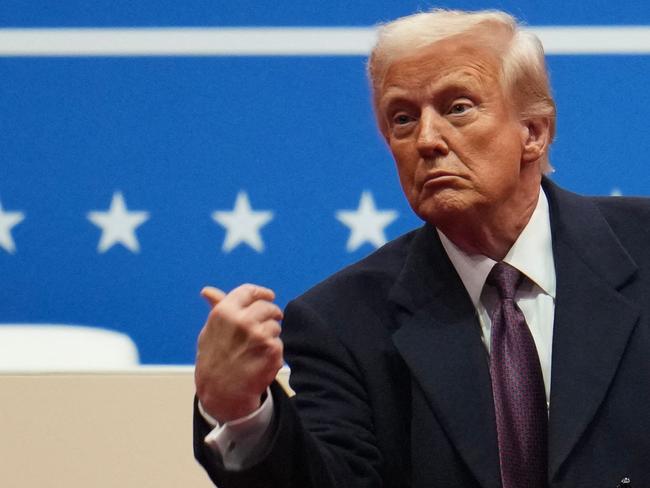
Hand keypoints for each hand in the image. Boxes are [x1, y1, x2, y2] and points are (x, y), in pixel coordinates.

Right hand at [195, 284, 283, 422]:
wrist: (221, 393)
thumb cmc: (213, 361)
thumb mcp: (209, 332)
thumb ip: (216, 309)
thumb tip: (208, 291)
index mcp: (225, 312)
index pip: (250, 291)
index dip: (261, 293)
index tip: (268, 296)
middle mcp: (243, 321)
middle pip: (268, 306)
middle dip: (270, 313)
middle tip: (268, 322)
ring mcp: (260, 336)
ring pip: (276, 325)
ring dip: (271, 333)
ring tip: (256, 348)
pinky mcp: (273, 351)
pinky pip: (280, 342)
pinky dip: (274, 350)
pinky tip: (260, 358)